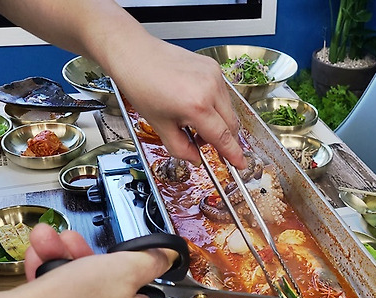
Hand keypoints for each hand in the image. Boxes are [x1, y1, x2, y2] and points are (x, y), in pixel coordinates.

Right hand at [22, 224, 173, 297]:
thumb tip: (169, 258)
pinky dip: (45, 276)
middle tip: (66, 238)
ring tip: (43, 241)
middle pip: (103, 285)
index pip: (139, 289)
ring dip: (59, 259)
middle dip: (81, 255)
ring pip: (74, 288)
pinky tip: (34, 260)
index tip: (104, 253)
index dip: (119, 265)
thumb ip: (150, 261)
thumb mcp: (122, 268)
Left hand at [109, 37, 247, 168]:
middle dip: (221, 138)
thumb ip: (180, 148)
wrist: (135, 54)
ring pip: (228, 109)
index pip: (222, 136)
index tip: (240, 164)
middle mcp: (210, 88)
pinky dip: (213, 104)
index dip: (233, 154)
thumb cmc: (141, 85)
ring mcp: (214, 75)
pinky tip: (194, 103)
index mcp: (196, 106)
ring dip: (217, 121)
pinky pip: (222, 93)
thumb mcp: (159, 125)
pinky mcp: (213, 67)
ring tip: (191, 120)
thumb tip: (195, 158)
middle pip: (231, 124)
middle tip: (201, 143)